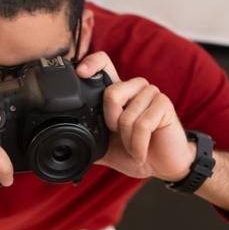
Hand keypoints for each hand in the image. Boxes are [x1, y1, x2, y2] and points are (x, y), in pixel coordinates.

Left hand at [77, 52, 194, 180]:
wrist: (162, 166)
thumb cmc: (136, 152)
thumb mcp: (105, 148)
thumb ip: (88, 141)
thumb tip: (64, 147)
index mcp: (118, 92)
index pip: (104, 63)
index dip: (92, 63)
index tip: (81, 73)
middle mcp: (134, 88)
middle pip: (111, 93)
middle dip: (111, 123)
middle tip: (119, 136)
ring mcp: (151, 94)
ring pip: (126, 114)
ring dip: (127, 140)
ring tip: (134, 146)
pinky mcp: (164, 104)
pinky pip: (142, 124)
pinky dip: (138, 145)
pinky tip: (142, 151)